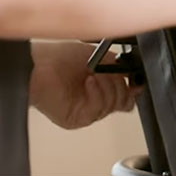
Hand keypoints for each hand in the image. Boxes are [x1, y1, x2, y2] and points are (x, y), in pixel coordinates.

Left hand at [29, 42, 143, 129]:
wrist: (39, 65)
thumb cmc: (61, 57)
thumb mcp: (99, 56)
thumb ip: (119, 66)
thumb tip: (134, 74)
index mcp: (103, 85)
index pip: (127, 95)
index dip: (133, 88)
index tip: (136, 80)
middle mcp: (96, 99)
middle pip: (124, 102)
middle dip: (120, 84)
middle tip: (111, 72)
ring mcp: (87, 110)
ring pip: (113, 106)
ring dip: (107, 86)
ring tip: (95, 73)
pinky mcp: (77, 119)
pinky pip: (97, 110)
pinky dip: (97, 93)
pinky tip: (89, 82)